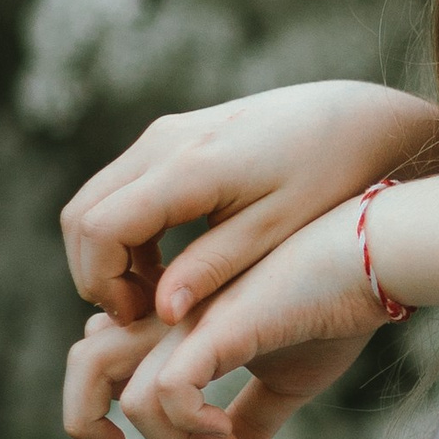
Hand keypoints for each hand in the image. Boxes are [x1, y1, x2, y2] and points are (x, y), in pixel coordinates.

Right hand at [60, 81, 438, 325]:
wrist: (357, 119)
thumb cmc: (329, 177)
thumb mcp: (277, 232)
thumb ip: (214, 269)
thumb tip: (160, 312)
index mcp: (188, 167)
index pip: (101, 228)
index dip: (103, 282)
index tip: (138, 320)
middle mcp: (163, 142)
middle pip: (81, 214)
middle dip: (95, 273)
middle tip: (137, 317)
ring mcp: (164, 134)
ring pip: (96, 200)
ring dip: (108, 255)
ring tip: (155, 300)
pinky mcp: (173, 137)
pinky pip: (122, 189)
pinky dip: (126, 233)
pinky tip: (169, 269)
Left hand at [67, 203, 383, 438]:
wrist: (374, 265)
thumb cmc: (336, 311)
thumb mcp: (289, 379)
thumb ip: (252, 416)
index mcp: (178, 318)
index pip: (103, 351)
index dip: (110, 403)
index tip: (177, 436)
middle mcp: (171, 313)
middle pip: (85, 362)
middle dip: (84, 422)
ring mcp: (189, 317)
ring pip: (108, 380)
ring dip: (156, 436)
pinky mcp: (215, 328)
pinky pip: (163, 391)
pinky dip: (185, 427)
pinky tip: (228, 435)